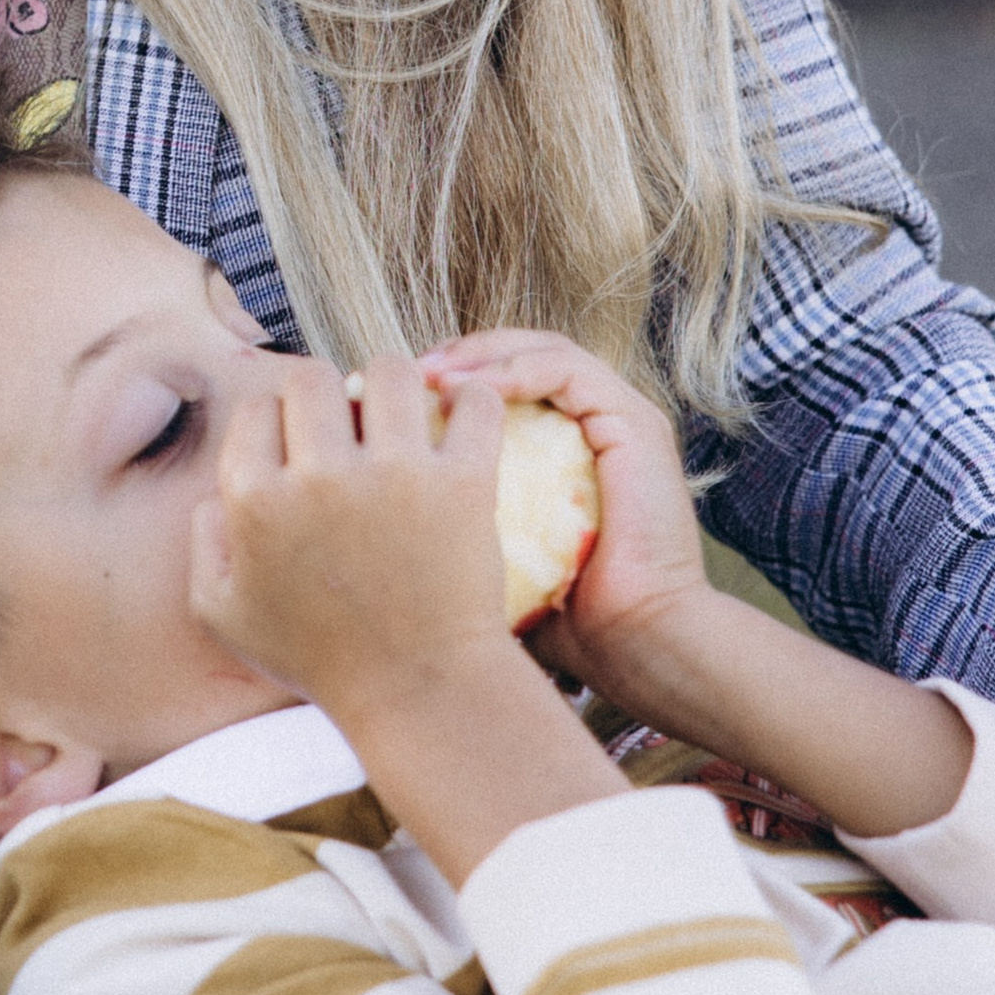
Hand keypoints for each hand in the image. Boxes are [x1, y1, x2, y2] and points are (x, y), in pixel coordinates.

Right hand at [188, 350, 514, 729]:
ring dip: (391, 385)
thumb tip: (219, 489)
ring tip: (401, 414)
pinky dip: (470, 399)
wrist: (416, 691)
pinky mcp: (461, 484)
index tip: (300, 441)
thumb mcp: (224, 615)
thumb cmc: (319, 658)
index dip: (277, 419)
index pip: (258, 407)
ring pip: (388, 370)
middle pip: (313, 375)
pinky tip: (458, 416)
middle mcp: (320, 478)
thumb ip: (204, 543)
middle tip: (347, 423)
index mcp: (256, 503)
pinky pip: (472, 404)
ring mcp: (395, 476)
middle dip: (326, 391)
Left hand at [416, 328, 710, 707]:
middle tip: (400, 372)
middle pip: (515, 353)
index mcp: (559, 445)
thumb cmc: (560, 621)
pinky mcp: (635, 422)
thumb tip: (359, 515)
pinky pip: (567, 370)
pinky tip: (468, 392)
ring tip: (428, 375)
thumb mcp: (484, 558)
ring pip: (540, 349)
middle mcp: (590, 423)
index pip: (496, 382)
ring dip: (479, 356)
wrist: (632, 645)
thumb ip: (443, 525)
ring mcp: (617, 417)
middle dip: (455, 356)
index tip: (384, 397)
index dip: (441, 378)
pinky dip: (514, 371)